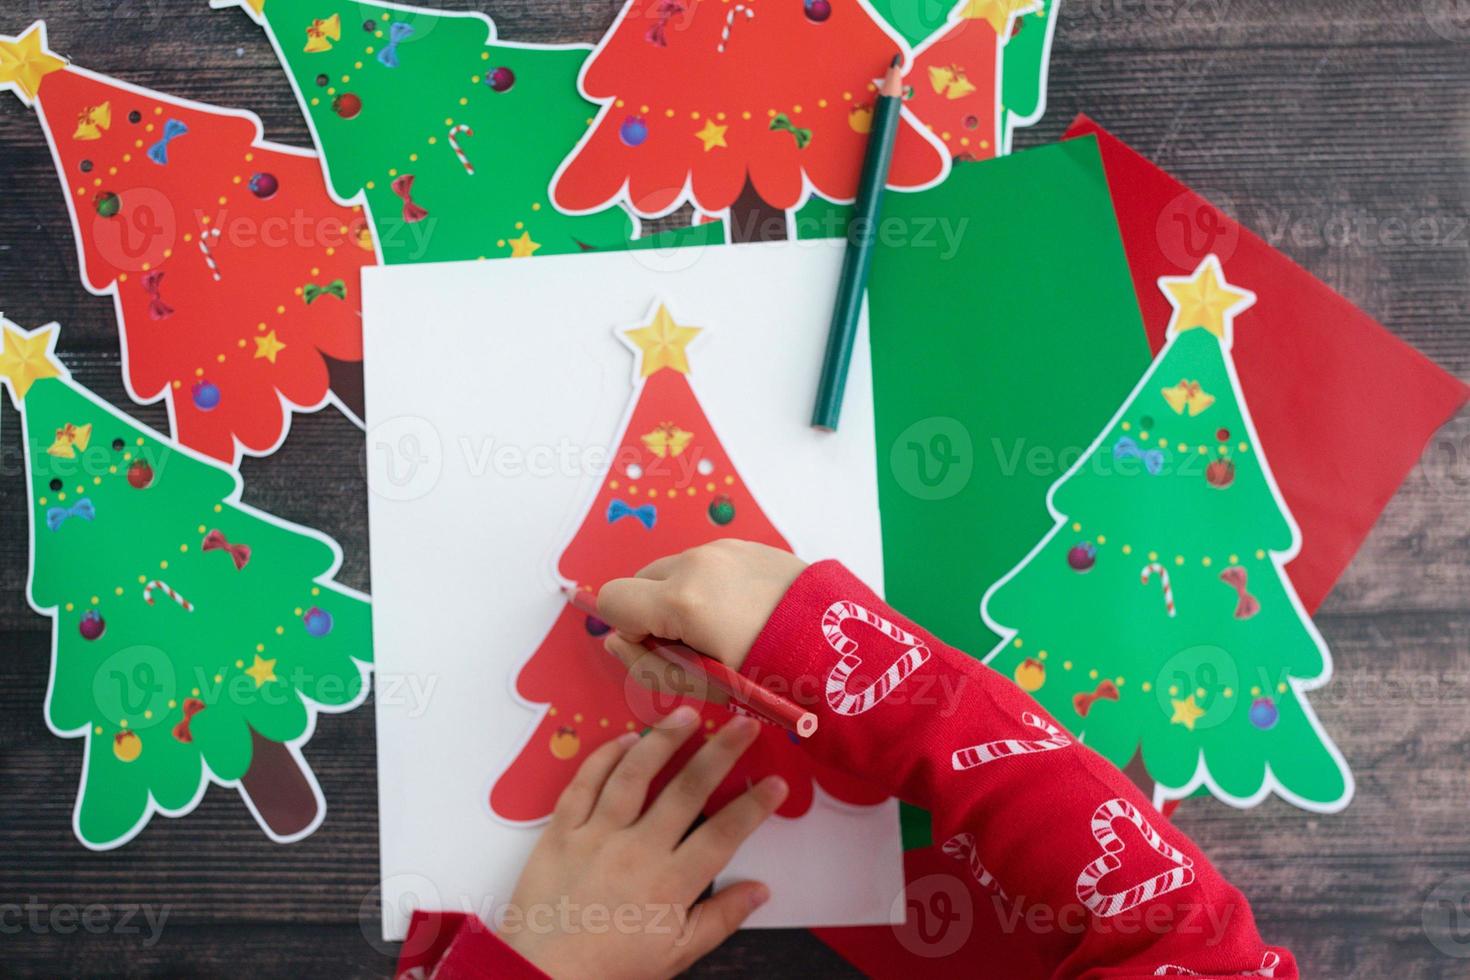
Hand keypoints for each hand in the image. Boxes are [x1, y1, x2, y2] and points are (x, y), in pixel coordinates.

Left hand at [500, 706, 788, 979]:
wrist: (541, 975)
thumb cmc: (612, 969)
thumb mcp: (676, 954)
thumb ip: (720, 918)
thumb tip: (760, 889)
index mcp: (671, 883)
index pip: (724, 833)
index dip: (755, 805)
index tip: (776, 781)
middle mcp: (637, 850)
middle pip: (687, 789)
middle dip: (721, 752)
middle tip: (744, 725)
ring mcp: (596, 836)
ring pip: (634, 774)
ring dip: (664, 740)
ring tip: (688, 714)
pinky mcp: (560, 832)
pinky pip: (584, 784)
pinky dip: (605, 757)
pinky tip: (625, 739)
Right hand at [596, 540, 805, 699]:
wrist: (845, 648)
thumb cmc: (773, 677)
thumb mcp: (704, 685)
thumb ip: (647, 665)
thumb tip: (617, 639)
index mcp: (682, 598)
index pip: (612, 599)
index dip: (629, 631)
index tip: (662, 651)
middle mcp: (698, 561)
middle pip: (641, 580)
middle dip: (653, 612)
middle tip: (695, 646)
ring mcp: (726, 547)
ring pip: (675, 569)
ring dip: (682, 597)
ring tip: (727, 630)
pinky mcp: (750, 544)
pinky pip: (709, 562)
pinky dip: (711, 584)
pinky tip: (747, 611)